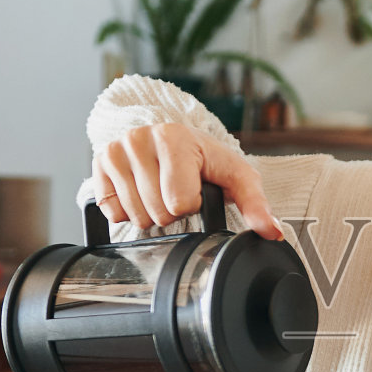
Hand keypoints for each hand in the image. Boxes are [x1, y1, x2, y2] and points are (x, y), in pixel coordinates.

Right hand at [90, 121, 281, 238]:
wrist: (172, 138)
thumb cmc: (204, 159)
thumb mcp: (236, 175)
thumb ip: (256, 203)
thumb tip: (272, 232)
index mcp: (175, 139)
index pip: (179, 203)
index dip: (191, 205)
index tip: (194, 189)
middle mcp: (140, 139)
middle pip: (156, 213)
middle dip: (170, 212)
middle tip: (175, 190)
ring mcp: (116, 149)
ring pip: (133, 215)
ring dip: (149, 212)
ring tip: (158, 189)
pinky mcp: (98, 162)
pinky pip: (110, 210)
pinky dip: (126, 209)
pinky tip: (138, 189)